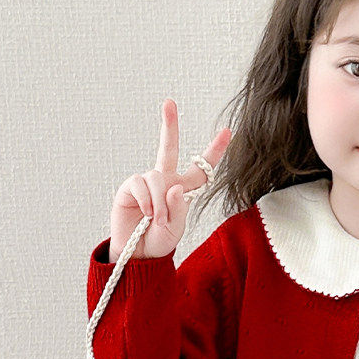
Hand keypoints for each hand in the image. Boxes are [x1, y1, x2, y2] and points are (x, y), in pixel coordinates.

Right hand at [108, 98, 231, 259]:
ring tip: (156, 220)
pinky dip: (147, 200)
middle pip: (168, 147)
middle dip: (168, 125)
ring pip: (156, 177)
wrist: (138, 255)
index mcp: (183, 190)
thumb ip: (178, 209)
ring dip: (159, 201)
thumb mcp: (176, 229)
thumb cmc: (159, 242)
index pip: (202, 169)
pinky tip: (145, 214)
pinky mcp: (130, 187)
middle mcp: (166, 181)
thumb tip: (174, 187)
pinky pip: (141, 184)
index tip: (227, 131)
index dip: (215, 151)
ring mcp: (147, 183)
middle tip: (169, 102)